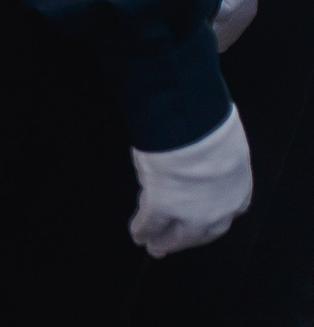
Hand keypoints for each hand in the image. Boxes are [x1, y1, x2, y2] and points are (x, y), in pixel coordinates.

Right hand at [131, 105, 252, 255]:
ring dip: (163, 241)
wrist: (197, 129)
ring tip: (152, 245)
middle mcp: (220, 212)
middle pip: (201, 233)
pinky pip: (150, 223)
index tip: (197, 227)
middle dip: (184, 240)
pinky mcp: (163, 208)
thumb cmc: (211, 127)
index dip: (207, 221)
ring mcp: (192, 214)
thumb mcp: (224, 148)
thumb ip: (213, 165)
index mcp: (238, 193)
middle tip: (168, 247)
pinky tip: (137, 233)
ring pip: (178, 235)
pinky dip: (142, 229)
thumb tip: (195, 166)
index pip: (223, 215)